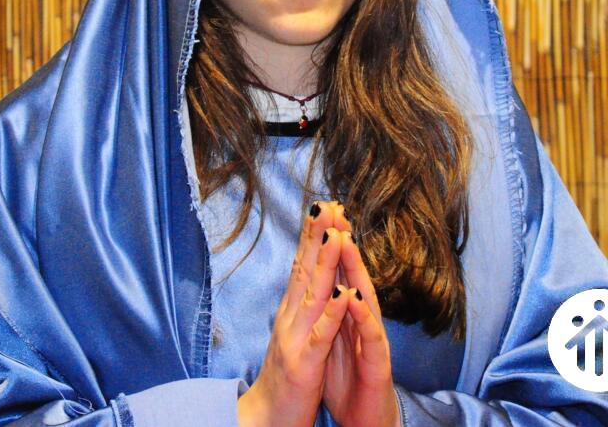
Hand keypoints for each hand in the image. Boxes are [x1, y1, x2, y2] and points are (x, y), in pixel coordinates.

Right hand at [237, 202, 351, 426]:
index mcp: (292, 312)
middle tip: (327, 202)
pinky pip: (320, 336)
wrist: (265, 420)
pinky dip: (331, 314)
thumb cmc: (285, 379)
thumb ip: (302, 305)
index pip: (303, 265)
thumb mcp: (294, 335)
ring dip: (324, 263)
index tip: (325, 204)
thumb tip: (308, 274)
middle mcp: (290, 319)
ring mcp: (296, 340)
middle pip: (304, 270)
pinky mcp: (305, 364)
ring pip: (312, 294)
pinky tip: (341, 294)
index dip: (314, 235)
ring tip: (335, 234)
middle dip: (317, 236)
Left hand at [322, 207, 400, 426]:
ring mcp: (371, 340)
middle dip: (343, 243)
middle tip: (334, 211)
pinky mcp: (377, 364)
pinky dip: (361, 316)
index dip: (327, 243)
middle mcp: (361, 320)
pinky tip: (354, 297)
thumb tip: (317, 280)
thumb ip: (326, 310)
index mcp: (346, 315)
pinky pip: (369, 336)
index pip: (336, 273)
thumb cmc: (348, 382)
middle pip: (352, 275)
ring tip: (344, 242)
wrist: (365, 422)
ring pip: (364, 298)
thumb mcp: (331, 341)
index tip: (318, 211)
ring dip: (355, 270)